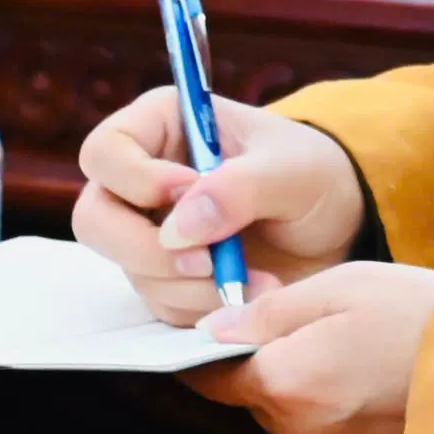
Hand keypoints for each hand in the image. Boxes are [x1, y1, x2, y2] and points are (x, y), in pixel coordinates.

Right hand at [72, 88, 365, 325]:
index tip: (187, 191)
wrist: (337, 227)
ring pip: (129, 270)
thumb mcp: (294, 170)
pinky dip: (202, 307)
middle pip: (95, 219)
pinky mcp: (166, 278)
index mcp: (162, 126)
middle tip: (207, 261)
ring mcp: (150, 232)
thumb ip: (241, 187)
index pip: (106, 152)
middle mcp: (143, 180)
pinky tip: (248, 293)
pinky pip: (159, 304)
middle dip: (147, 248)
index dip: (135, 178)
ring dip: (189, 285)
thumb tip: (179, 227)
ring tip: (255, 279)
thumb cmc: (313, 175)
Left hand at [185, 261, 433, 433]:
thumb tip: (214, 328)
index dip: (213, 354)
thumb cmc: (426, 322)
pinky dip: (352, 428)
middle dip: (281, 370)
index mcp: (287, 382)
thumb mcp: (345, 286)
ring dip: (319, 400)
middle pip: (264, 401)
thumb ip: (271, 310)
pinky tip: (390, 399)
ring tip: (372, 365)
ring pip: (302, 427)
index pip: (215, 378)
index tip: (222, 337)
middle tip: (330, 335)